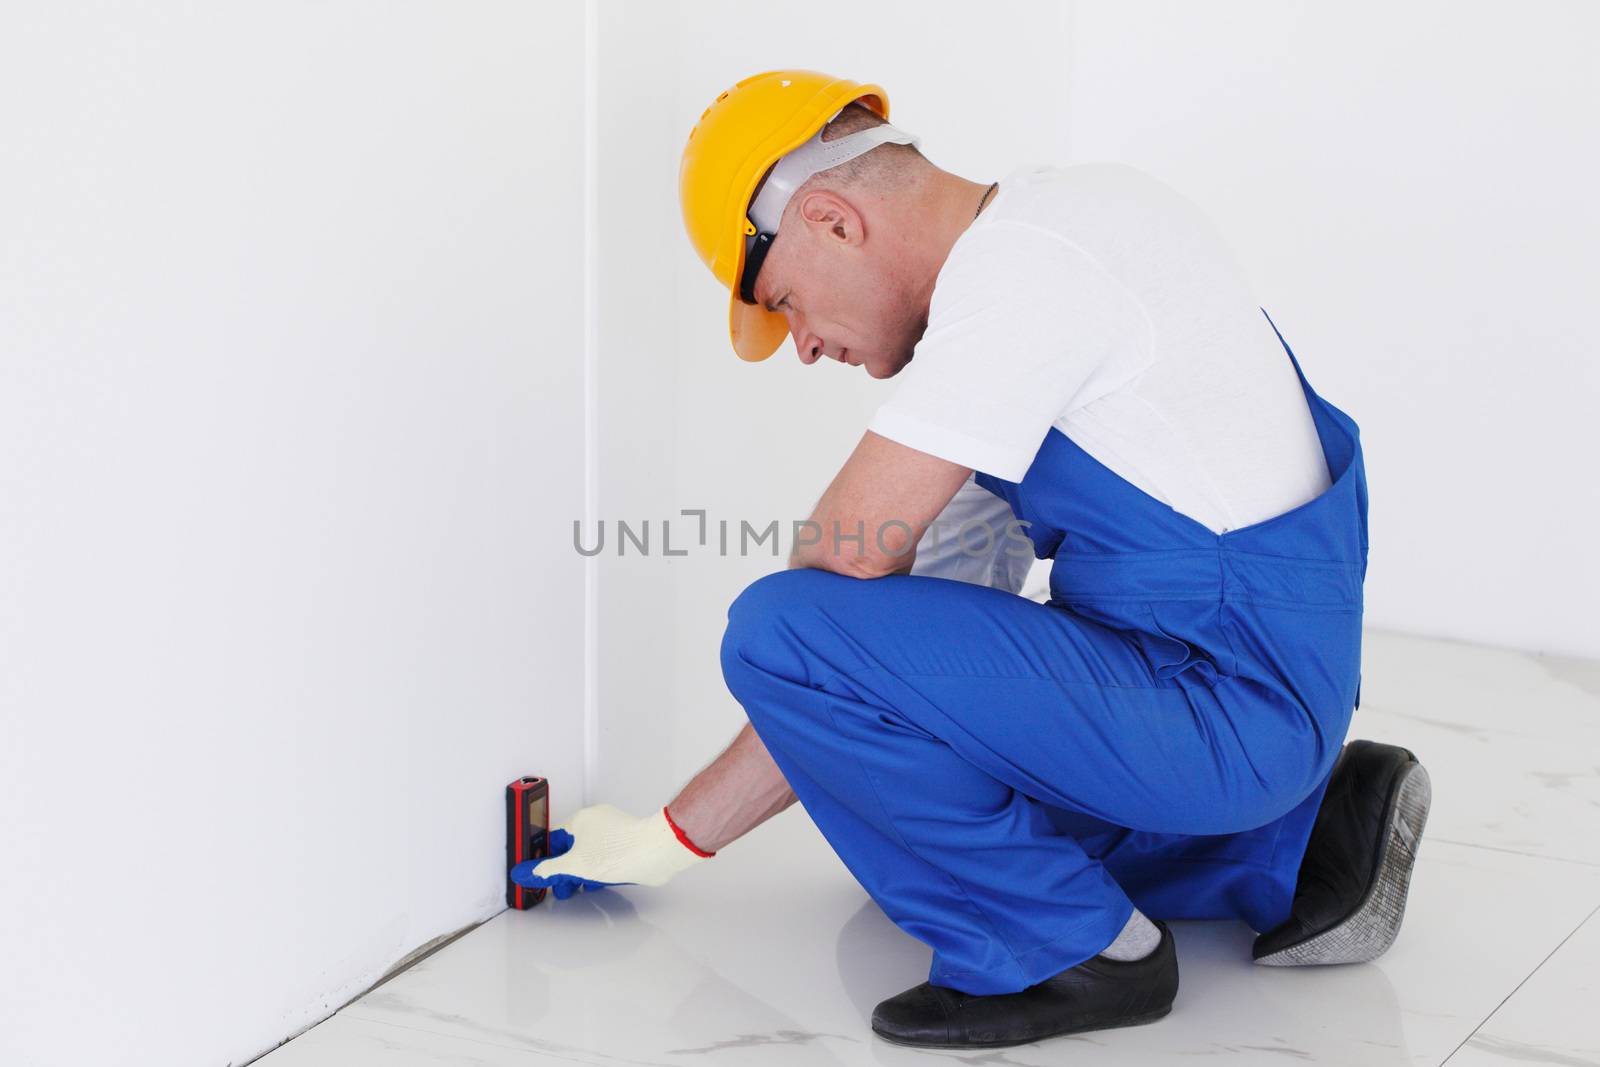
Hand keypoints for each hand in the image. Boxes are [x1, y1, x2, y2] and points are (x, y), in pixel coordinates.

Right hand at [509, 803, 713, 898]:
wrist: (656, 852)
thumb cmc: (620, 851)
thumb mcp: (575, 865)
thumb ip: (549, 869)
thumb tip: (528, 871)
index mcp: (580, 820)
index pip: (553, 839)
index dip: (545, 858)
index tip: (540, 874)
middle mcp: (597, 821)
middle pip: (571, 847)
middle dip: (564, 869)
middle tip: (559, 886)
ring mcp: (614, 831)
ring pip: (589, 853)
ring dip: (582, 871)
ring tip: (577, 888)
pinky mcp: (627, 842)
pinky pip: (605, 856)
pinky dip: (599, 869)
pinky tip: (598, 882)